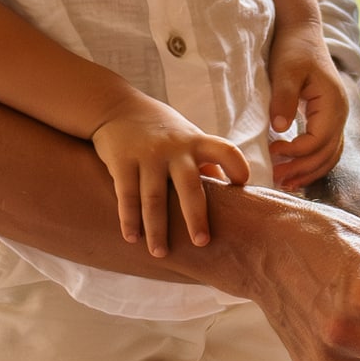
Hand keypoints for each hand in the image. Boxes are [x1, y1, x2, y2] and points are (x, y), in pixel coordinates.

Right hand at [90, 91, 250, 256]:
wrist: (117, 107)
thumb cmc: (163, 131)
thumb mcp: (189, 139)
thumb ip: (207, 164)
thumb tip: (231, 195)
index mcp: (196, 142)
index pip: (225, 151)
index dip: (237, 166)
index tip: (243, 186)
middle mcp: (174, 149)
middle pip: (189, 186)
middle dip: (196, 216)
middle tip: (202, 243)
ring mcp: (147, 155)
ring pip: (154, 198)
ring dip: (157, 229)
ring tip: (161, 253)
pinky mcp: (122, 161)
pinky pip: (127, 195)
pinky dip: (129, 219)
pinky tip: (131, 238)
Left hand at [268, 26, 350, 192]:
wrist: (303, 32)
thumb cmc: (294, 49)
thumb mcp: (285, 70)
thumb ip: (284, 99)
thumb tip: (281, 129)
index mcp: (332, 103)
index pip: (318, 140)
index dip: (295, 152)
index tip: (271, 150)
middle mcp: (340, 114)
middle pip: (326, 154)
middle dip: (301, 169)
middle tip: (275, 178)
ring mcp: (337, 117)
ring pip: (330, 156)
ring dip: (309, 171)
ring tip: (285, 183)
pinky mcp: (328, 118)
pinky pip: (327, 149)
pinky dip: (313, 163)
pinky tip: (295, 170)